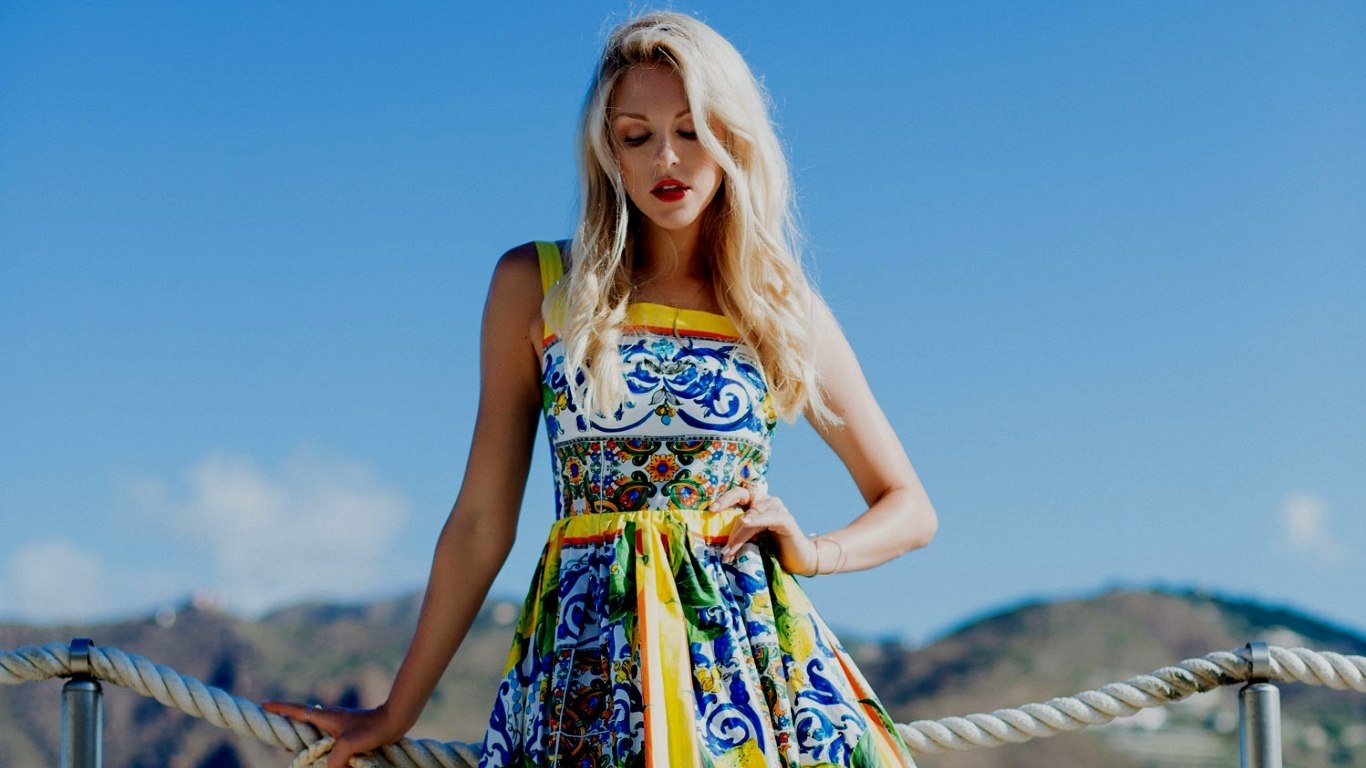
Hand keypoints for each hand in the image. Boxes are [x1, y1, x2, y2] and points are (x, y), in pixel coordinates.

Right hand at [261, 700, 403, 767]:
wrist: (395, 721)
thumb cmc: (372, 729)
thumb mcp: (349, 745)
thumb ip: (334, 760)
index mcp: (326, 717)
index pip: (297, 711)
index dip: (280, 708)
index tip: (264, 704)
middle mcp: (330, 719)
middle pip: (302, 721)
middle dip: (287, 723)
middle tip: (272, 724)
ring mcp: (339, 726)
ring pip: (314, 731)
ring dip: (302, 737)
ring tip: (289, 745)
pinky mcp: (349, 733)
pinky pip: (326, 739)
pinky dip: (318, 744)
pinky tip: (317, 752)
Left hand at [712, 484, 816, 575]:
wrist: (798, 561)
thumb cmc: (773, 551)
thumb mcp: (751, 540)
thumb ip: (739, 534)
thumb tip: (717, 542)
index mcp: (756, 504)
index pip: (738, 494)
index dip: (725, 498)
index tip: (711, 509)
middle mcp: (767, 502)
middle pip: (743, 495)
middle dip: (726, 503)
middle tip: (713, 513)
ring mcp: (778, 510)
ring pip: (751, 513)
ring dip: (738, 532)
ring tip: (728, 551)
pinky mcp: (786, 520)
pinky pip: (769, 517)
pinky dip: (757, 520)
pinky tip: (747, 523)